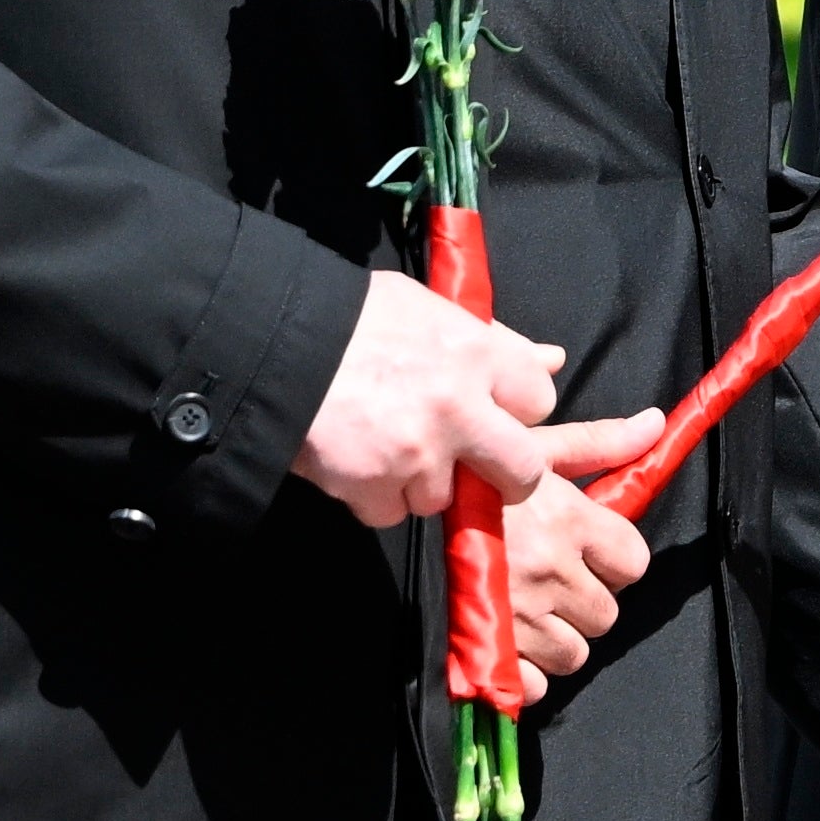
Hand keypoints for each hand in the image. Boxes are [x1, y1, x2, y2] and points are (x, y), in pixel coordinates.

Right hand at [293, 267, 573, 523]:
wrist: (267, 342)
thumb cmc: (346, 318)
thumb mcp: (424, 308)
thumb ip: (492, 340)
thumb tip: (552, 360)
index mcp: (474, 351)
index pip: (539, 400)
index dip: (516, 411)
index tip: (493, 412)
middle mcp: (456, 406)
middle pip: (521, 472)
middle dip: (504, 476)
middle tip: (473, 466)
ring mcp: (417, 453)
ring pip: (445, 496)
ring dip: (419, 482)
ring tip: (382, 444)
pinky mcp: (374, 486)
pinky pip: (390, 512)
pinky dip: (373, 496)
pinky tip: (351, 460)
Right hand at [491, 421, 665, 685]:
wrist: (405, 503)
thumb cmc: (472, 474)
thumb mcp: (534, 449)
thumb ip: (599, 443)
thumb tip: (655, 425)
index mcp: (568, 519)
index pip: (632, 563)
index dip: (614, 561)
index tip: (590, 553)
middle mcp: (549, 569)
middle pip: (605, 615)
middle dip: (584, 602)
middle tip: (554, 583)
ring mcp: (520, 613)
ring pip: (574, 654)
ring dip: (557, 639)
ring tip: (530, 611)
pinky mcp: (490, 647)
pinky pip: (536, 685)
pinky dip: (527, 673)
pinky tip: (512, 642)